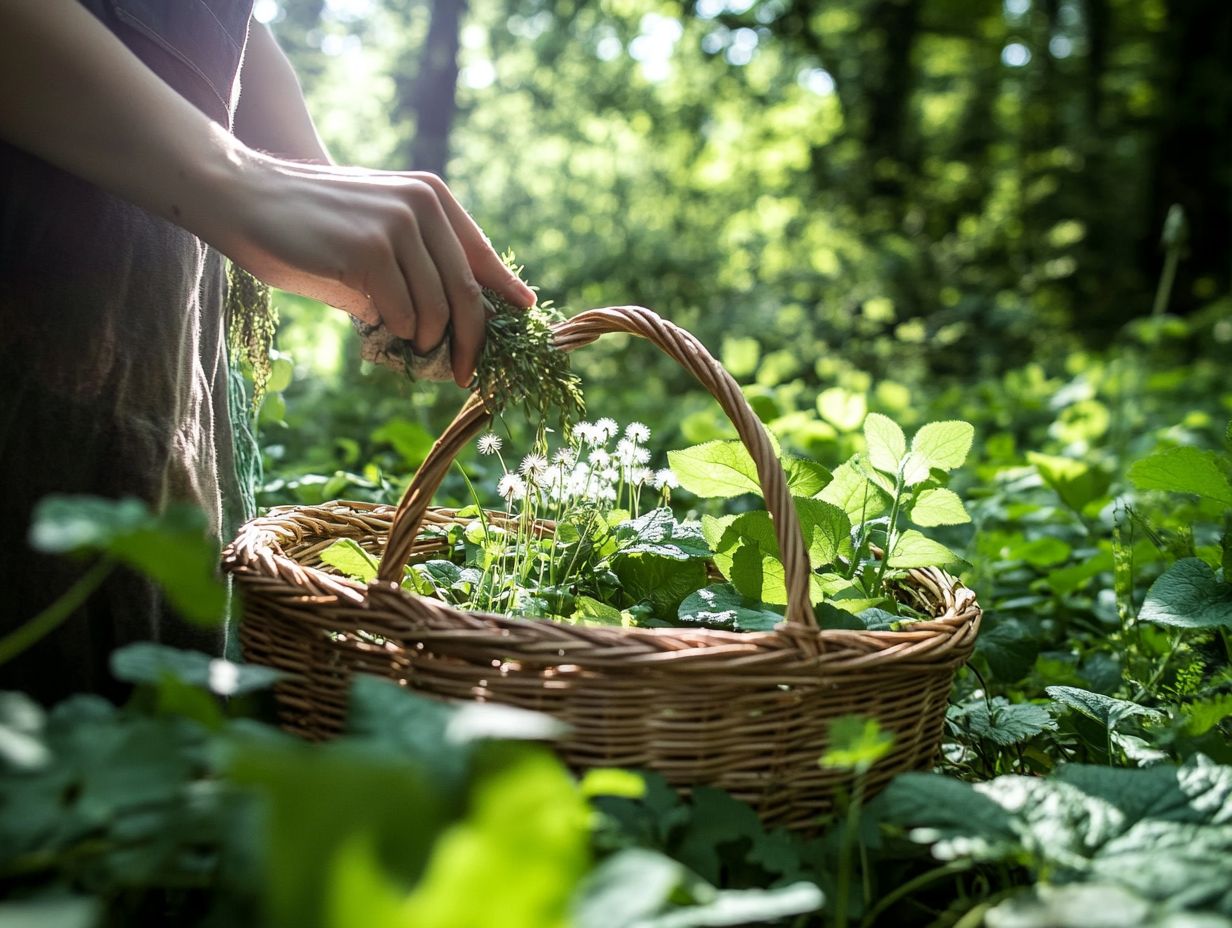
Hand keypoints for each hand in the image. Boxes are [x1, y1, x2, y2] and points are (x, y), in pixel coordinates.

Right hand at [217, 155, 534, 386]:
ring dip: (426, 341)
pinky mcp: (368, 250)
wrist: (242, 195)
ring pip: (437, 309)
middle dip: (471, 341)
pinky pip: (402, 314)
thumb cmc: (309, 226)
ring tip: (410, 347)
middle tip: (467, 372)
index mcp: (432, 197)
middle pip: (468, 291)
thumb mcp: (377, 235)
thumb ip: (417, 267)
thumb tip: (461, 325)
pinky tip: (378, 327)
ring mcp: (397, 225)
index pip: (482, 255)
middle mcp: (423, 204)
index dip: (504, 294)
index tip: (524, 320)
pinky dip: (395, 331)